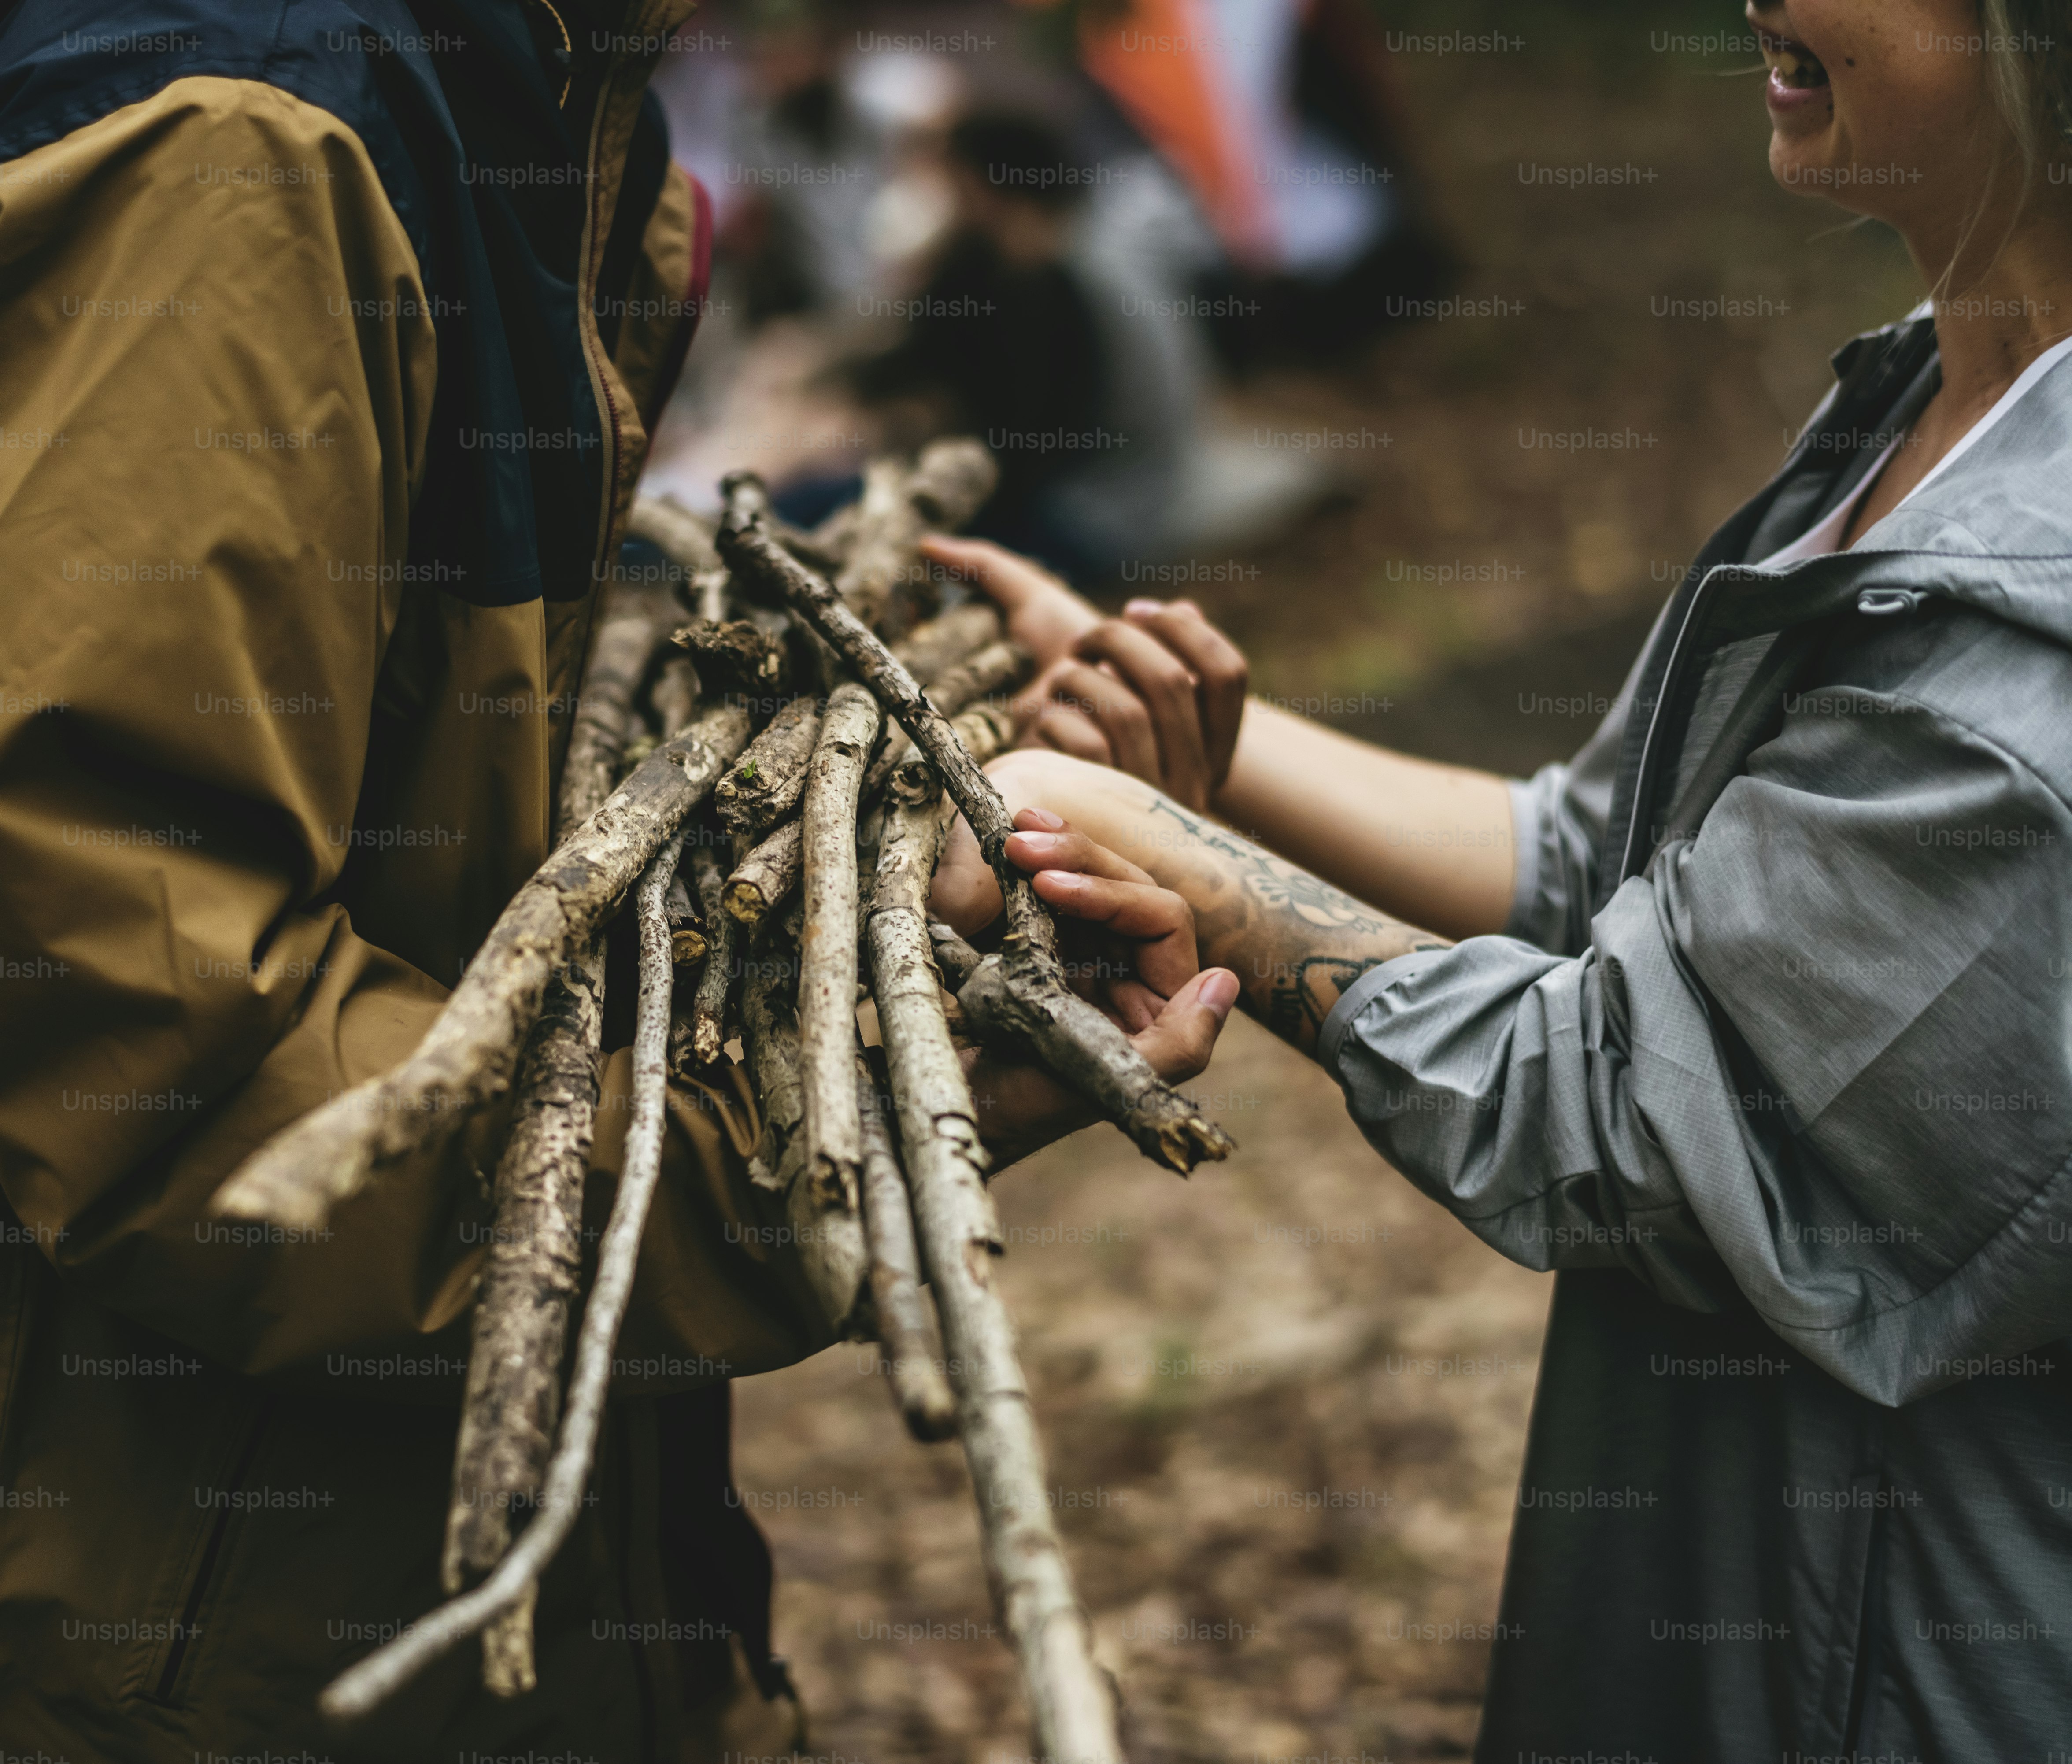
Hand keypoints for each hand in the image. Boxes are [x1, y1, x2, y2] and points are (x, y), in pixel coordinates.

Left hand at [919, 536, 1250, 811]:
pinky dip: (1059, 720)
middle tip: (1082, 642)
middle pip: (1174, 683)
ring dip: (1082, 681)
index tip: (1136, 608)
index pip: (1229, 675)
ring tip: (1059, 680)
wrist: (1019, 807)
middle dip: (1120, 644)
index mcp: (1204, 735)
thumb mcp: (1038, 638)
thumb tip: (928, 542)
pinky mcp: (1102, 810)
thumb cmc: (1030, 708)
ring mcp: (1148, 798)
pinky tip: (1043, 720)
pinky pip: (1089, 749)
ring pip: (1130, 715)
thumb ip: (1006, 584)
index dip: (1186, 632)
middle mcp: (1191, 773)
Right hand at [931, 806, 1239, 1161]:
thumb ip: (1180, 1044)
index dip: (1108, 895)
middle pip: (1126, 889)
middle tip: (1020, 838)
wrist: (950, 1109)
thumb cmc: (1024, 1108)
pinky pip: (1049, 897)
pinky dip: (1029, 870)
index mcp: (1161, 1009)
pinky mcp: (1043, 954)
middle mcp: (1132, 979)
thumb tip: (1225, 980)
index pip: (1160, 920)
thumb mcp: (1104, 1085)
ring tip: (1012, 833)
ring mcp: (1087, 961)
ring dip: (1055, 851)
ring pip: (1089, 883)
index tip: (1048, 886)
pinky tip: (1005, 847)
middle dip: (1078, 857)